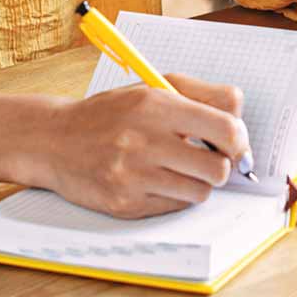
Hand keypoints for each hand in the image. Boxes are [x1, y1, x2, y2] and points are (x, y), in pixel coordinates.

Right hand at [31, 73, 250, 218]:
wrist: (55, 140)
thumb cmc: (111, 113)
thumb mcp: (152, 88)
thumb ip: (202, 95)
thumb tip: (241, 117)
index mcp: (156, 104)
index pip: (226, 128)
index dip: (238, 139)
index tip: (232, 142)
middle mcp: (144, 139)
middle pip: (219, 168)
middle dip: (219, 165)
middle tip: (204, 158)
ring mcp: (133, 175)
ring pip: (200, 192)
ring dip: (196, 183)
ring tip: (177, 169)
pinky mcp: (125, 203)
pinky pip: (174, 207)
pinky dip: (173, 196)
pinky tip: (154, 181)